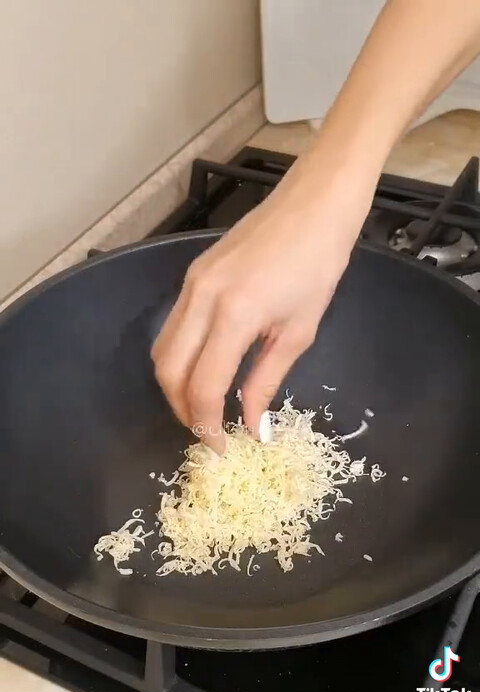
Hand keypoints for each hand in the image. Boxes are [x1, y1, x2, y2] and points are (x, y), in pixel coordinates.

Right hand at [151, 150, 373, 452]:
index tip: (220, 447)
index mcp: (234, 314)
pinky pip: (172, 328)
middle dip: (183, 410)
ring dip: (176, 386)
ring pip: (162, 350)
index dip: (207, 424)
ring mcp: (191, 284)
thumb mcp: (299, 331)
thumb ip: (266, 381)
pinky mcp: (192, 275)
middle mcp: (201, 298)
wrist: (313, 204)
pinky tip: (205, 369)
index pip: (203, 385)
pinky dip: (181, 358)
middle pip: (168, 372)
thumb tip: (251, 426)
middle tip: (208, 431)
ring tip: (205, 406)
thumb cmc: (319, 265)